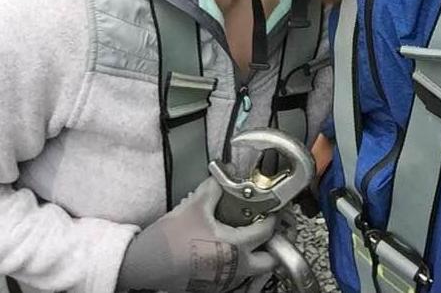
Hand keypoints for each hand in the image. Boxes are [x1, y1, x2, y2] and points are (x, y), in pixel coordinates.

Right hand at [117, 176, 276, 292]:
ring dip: (258, 254)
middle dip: (276, 245)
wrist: (145, 265)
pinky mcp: (212, 286)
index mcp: (235, 247)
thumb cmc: (169, 240)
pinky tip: (230, 247)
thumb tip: (224, 177)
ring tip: (252, 236)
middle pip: (270, 261)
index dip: (274, 218)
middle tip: (271, 229)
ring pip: (254, 271)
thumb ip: (215, 188)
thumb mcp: (195, 205)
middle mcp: (235, 269)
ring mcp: (224, 281)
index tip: (274, 209)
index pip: (267, 232)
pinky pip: (236, 275)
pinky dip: (240, 262)